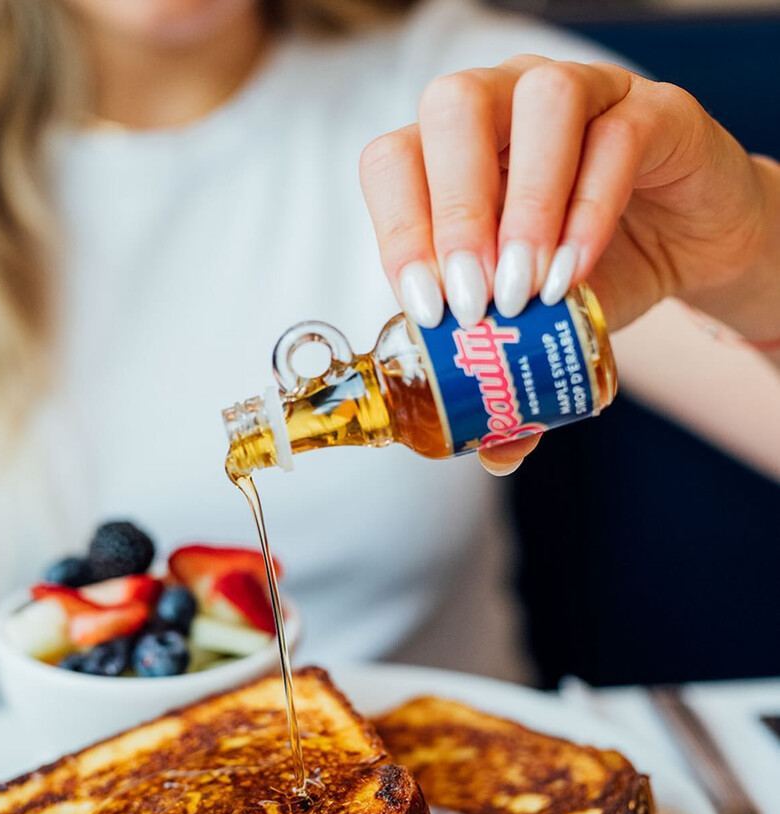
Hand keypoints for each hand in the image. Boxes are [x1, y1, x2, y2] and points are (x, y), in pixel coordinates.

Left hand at [359, 55, 774, 472]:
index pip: (395, 161)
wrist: (685, 243)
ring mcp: (578, 92)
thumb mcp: (535, 328)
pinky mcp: (650, 109)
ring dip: (525, 206)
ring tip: (526, 292)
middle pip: (453, 108)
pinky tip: (574, 275)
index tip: (427, 309)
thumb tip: (495, 455)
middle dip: (455, 215)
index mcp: (450, 151)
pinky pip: (615, 137)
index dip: (399, 232)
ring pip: (538, 103)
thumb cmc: (587, 271)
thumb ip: (512, 382)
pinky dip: (588, 212)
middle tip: (473, 302)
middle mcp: (504, 105)